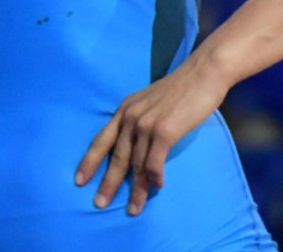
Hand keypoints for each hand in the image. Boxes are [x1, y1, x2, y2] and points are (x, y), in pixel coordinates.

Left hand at [73, 56, 230, 215]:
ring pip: (136, 165)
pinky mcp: (164, 131)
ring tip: (134, 208)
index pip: (101, 139)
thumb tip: (137, 144)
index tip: (79, 180)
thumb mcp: (150, 101)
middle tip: (99, 204)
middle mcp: (131, 117)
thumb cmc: (181, 89)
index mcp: (125, 109)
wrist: (203, 73)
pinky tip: (158, 187)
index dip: (90, 161)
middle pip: (116, 157)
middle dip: (107, 183)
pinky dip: (155, 178)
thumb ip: (140, 119)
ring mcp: (146, 124)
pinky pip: (154, 162)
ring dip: (137, 190)